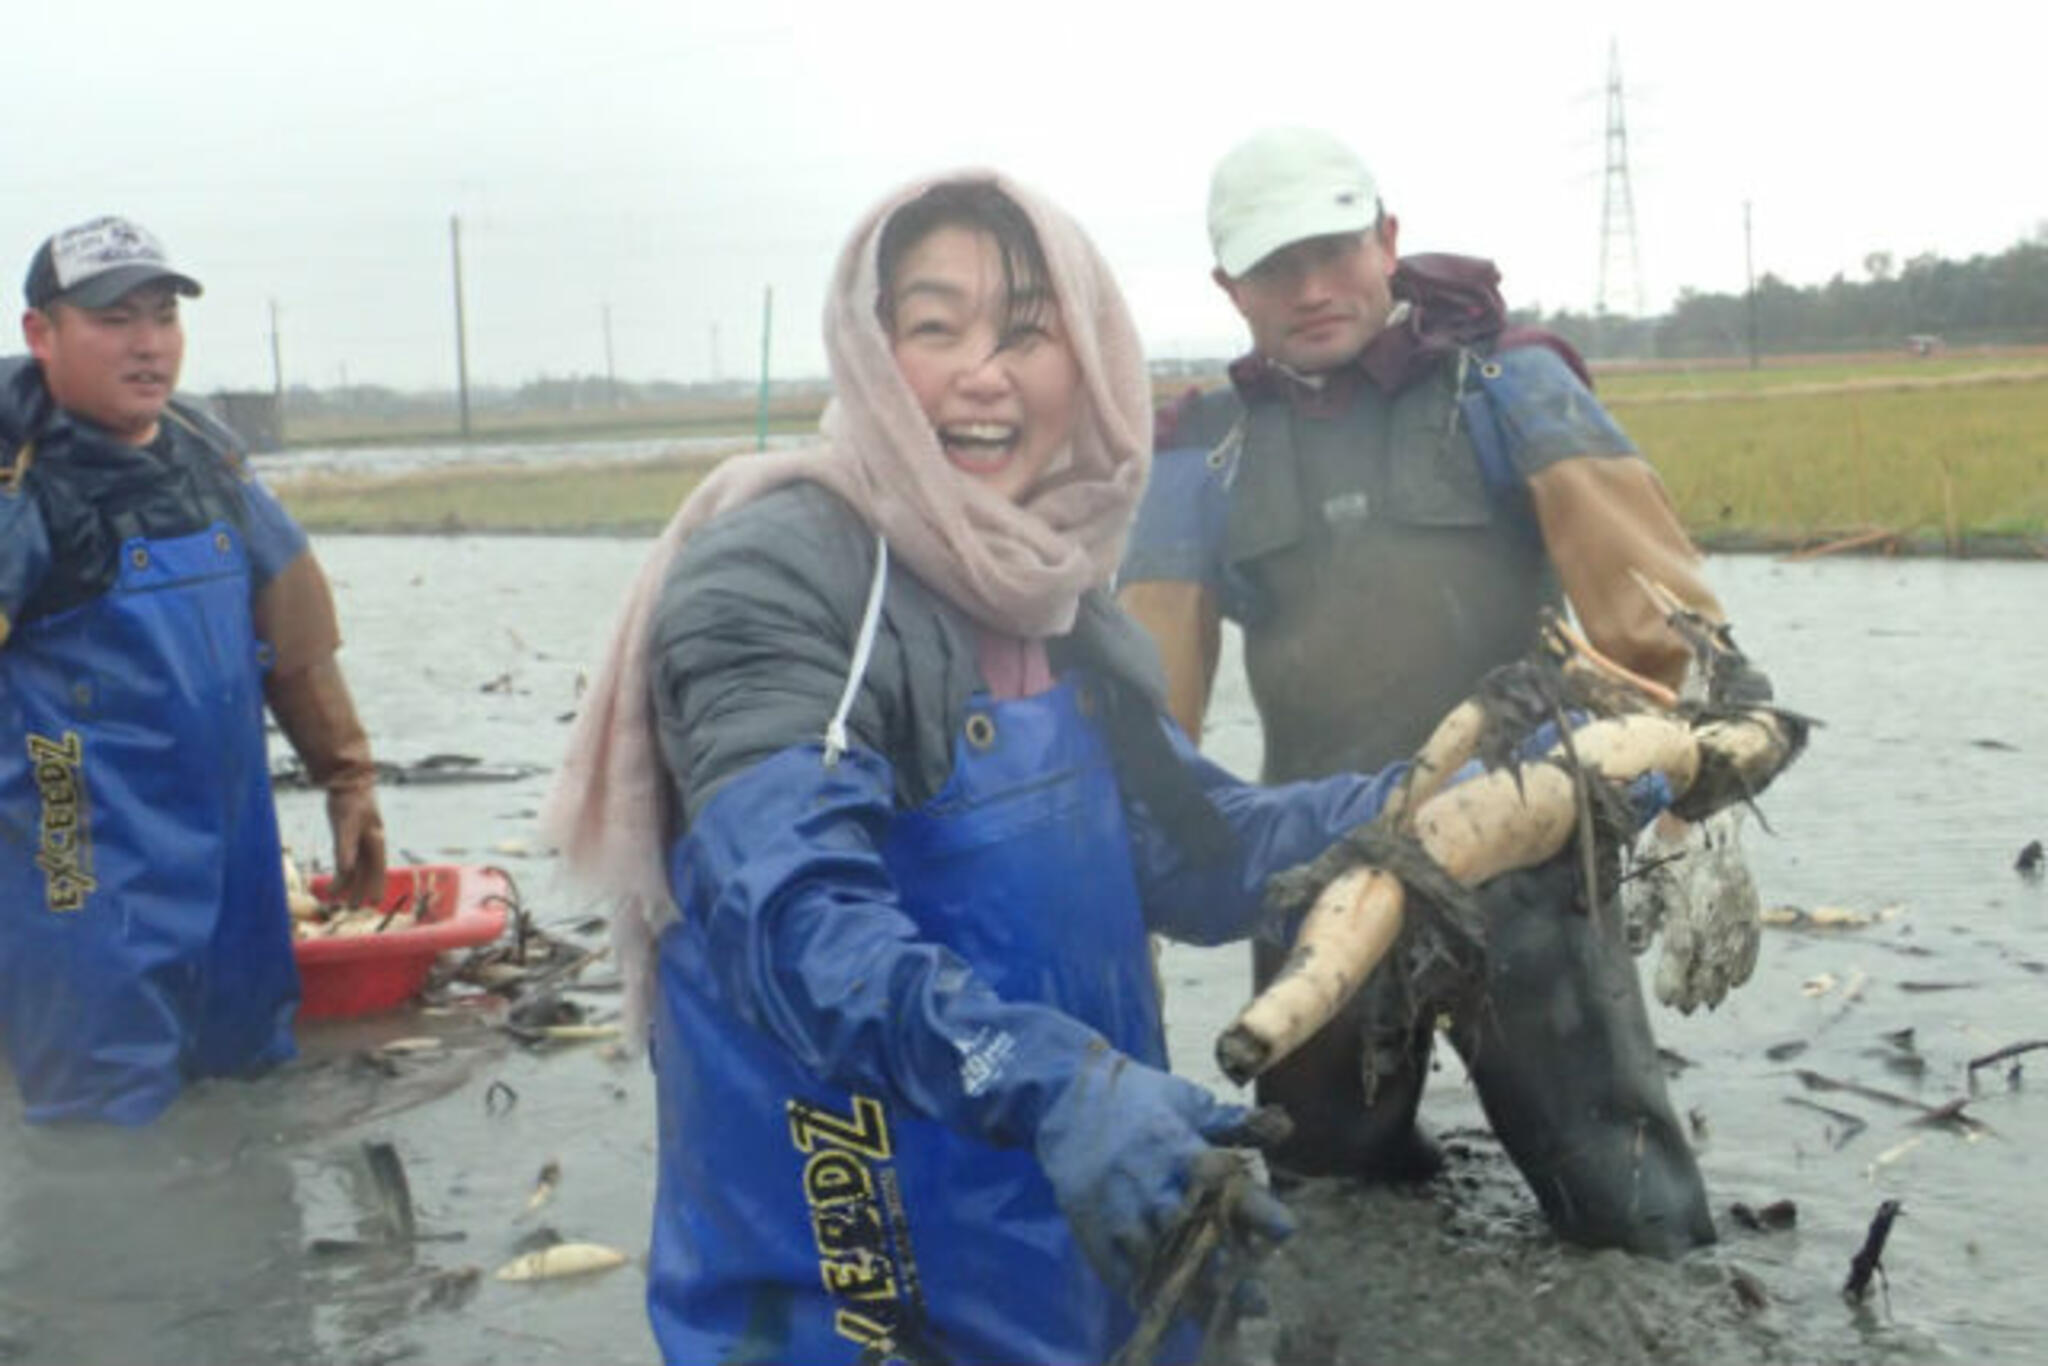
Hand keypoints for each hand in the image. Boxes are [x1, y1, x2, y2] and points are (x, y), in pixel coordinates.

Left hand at [326, 781, 386, 908]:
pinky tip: (338, 878)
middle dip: (362, 890)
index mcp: (375, 841)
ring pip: (359, 867)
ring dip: (351, 883)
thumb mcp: (346, 824)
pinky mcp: (350, 835)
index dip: (376, 887)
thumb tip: (346, 871)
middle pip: (369, 872)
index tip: (372, 904)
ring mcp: (361, 839)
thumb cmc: (349, 800)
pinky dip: (344, 870)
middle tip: (351, 908)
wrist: (347, 779)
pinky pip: (349, 858)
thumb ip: (345, 848)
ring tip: (339, 899)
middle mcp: (371, 843)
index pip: (378, 870)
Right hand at [1034, 1046, 1292, 1310]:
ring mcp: (1114, 1206)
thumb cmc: (1134, 1098)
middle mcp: (1146, 1178)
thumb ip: (1227, 1120)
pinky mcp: (1090, 1226)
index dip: (1254, 1207)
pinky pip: (1119, 1269)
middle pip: (1190, 1231)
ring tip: (1220, 1310)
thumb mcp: (1181, 1098)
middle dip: (1224, 1265)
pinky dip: (1145, 1290)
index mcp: (1173, 1143)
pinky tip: (1171, 1303)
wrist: (1063, 1102)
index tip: (1285, 1229)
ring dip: (1189, 1288)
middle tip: (1257, 1297)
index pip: (1221, 1178)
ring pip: (1155, 1258)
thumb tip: (1280, 1126)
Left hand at [1627, 808, 1761, 1012]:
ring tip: (1709, 1002)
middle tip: (1687, 1009)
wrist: (1704, 816)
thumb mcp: (1643, 878)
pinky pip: (1751, 940)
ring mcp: (1735, 907)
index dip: (1674, 978)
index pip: (1680, 951)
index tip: (1666, 999)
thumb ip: (1639, 916)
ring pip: (1731, 954)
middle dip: (1698, 989)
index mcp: (1683, 902)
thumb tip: (1638, 951)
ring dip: (1721, 983)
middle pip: (1709, 960)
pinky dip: (1745, 964)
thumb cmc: (1665, 848)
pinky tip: (1737, 981)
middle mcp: (1713, 908)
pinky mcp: (1749, 902)